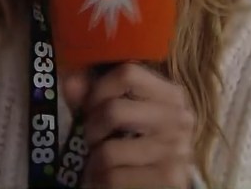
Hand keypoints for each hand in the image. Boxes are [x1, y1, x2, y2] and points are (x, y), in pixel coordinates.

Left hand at [62, 64, 194, 188]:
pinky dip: (101, 181)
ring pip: (108, 150)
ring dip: (95, 160)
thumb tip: (70, 81)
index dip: (98, 89)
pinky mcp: (169, 178)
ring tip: (101, 162)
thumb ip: (93, 98)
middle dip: (91, 129)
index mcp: (171, 95)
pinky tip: (107, 179)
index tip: (90, 107)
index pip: (128, 73)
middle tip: (92, 140)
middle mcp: (179, 118)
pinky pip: (113, 177)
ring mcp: (176, 150)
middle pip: (113, 110)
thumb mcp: (119, 118)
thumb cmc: (139, 148)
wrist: (162, 186)